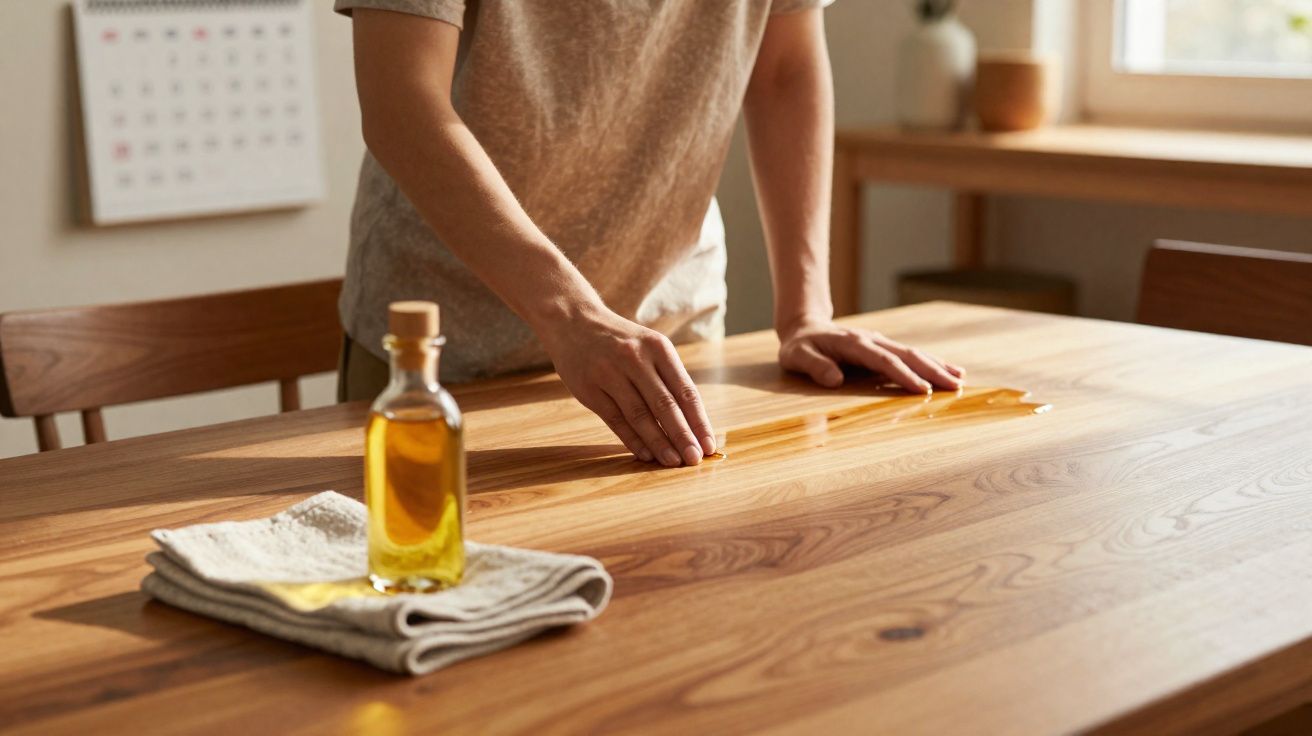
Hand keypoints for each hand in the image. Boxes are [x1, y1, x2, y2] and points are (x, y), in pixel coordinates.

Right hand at [538, 305, 716, 466]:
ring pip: (640, 415)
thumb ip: (668, 379)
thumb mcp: (649, 347)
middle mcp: (635, 358)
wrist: (573, 321)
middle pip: (665, 405)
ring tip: (672, 462)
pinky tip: (645, 454)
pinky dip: (632, 439)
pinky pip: (615, 419)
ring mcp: (609, 373)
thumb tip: (692, 423)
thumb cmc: (620, 341)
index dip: (699, 421)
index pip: (685, 391)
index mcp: (658, 348)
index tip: (708, 445)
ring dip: (659, 442)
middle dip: (682, 435)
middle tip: (694, 460)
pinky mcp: (588, 388)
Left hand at [778, 320, 963, 392]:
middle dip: (932, 370)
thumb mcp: (797, 357)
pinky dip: (932, 363)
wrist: (805, 328)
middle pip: (907, 355)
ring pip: (913, 353)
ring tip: (961, 379)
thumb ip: (815, 367)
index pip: (883, 361)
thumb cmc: (800, 347)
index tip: (923, 390)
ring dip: (937, 366)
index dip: (903, 375)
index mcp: (854, 344)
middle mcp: (872, 340)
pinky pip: (910, 356)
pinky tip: (950, 371)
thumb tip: (834, 379)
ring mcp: (880, 343)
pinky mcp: (884, 348)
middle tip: (956, 387)